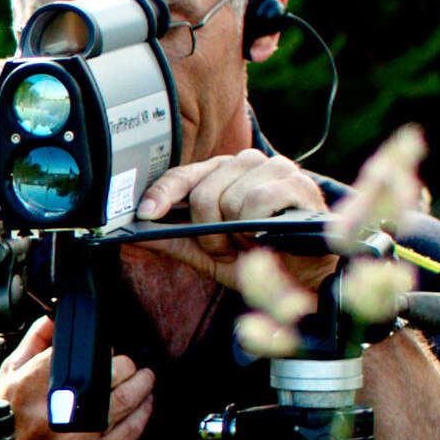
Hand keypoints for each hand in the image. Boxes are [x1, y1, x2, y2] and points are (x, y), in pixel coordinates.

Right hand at [0, 315, 155, 439]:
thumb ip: (34, 342)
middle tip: (125, 365)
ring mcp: (79, 435)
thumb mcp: (10, 374)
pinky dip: (143, 413)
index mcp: (35, 383)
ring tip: (143, 378)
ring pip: (126, 399)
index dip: (99, 347)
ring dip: (142, 383)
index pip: (82, 352)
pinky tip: (143, 404)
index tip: (104, 351)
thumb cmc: (4, 420)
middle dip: (125, 364)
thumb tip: (55, 319)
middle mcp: (59, 409)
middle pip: (111, 372)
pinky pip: (129, 430)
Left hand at [131, 149, 337, 293]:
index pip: (184, 175)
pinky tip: (268, 235)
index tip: (145, 213)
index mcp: (223, 174)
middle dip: (209, 229)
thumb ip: (174, 240)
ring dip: (236, 232)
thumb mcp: (208, 254)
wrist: (303, 276)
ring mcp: (274, 168)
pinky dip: (259, 226)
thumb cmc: (258, 258)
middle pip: (204, 192)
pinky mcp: (296, 182)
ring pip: (230, 198)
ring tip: (251, 242)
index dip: (162, 194)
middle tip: (226, 247)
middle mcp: (247, 164)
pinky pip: (259, 200)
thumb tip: (136, 233)